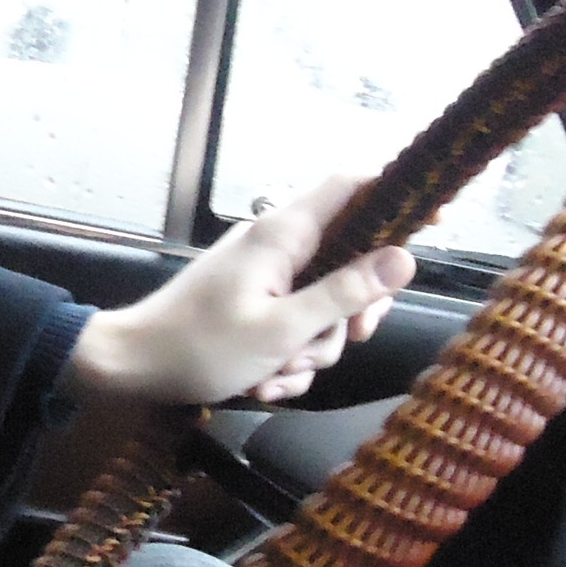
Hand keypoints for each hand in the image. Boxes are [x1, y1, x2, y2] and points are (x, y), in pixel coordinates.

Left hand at [63, 170, 414, 407]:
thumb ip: (345, 294)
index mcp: (284, 233)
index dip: (398, 193)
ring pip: (326, 306)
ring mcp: (268, 276)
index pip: (353, 184)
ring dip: (313, 347)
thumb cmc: (199, 346)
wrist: (132, 368)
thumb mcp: (283, 328)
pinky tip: (265, 382)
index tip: (433, 220)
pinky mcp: (258, 304)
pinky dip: (289, 358)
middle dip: (352, 312)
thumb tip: (403, 259)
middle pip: (353, 259)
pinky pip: (297, 327)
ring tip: (277, 371)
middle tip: (346, 339)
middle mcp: (279, 245)